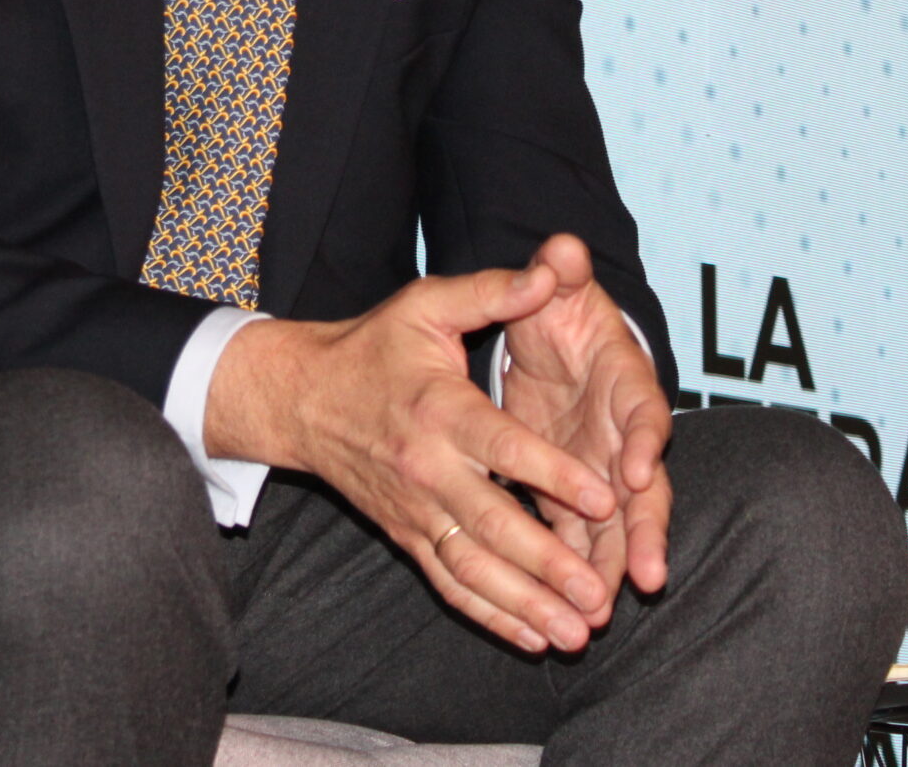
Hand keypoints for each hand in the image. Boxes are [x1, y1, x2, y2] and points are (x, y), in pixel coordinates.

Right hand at [205, 263, 624, 654]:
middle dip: (548, 565)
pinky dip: (491, 616)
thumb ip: (492, 290)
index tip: (606, 498)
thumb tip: (550, 271)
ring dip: (526, 605)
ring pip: (473, 569)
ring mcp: (414, 511)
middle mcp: (427, 469)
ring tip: (577, 632)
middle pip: (491, 525)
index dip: (554, 475)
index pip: (503, 447)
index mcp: (440, 409)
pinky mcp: (407, 536)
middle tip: (597, 594)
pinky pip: (450, 584)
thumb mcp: (426, 304)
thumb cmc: (374, 346)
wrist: (301, 398)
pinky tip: (535, 637)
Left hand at [498, 234, 674, 609]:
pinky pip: (584, 537)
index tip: (640, 470)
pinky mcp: (575, 490)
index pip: (646, 413)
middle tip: (648, 573)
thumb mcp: (558, 286)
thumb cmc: (560, 309)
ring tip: (608, 610)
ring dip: (617, 565)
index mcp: (627, 383)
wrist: (549, 333)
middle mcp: (625, 434)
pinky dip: (583, 569)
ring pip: (620, 526)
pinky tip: (575, 612)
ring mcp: (604, 468)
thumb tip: (561, 247)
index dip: (646, 441)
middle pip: (646, 488)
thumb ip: (559, 271)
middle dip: (647, 531)